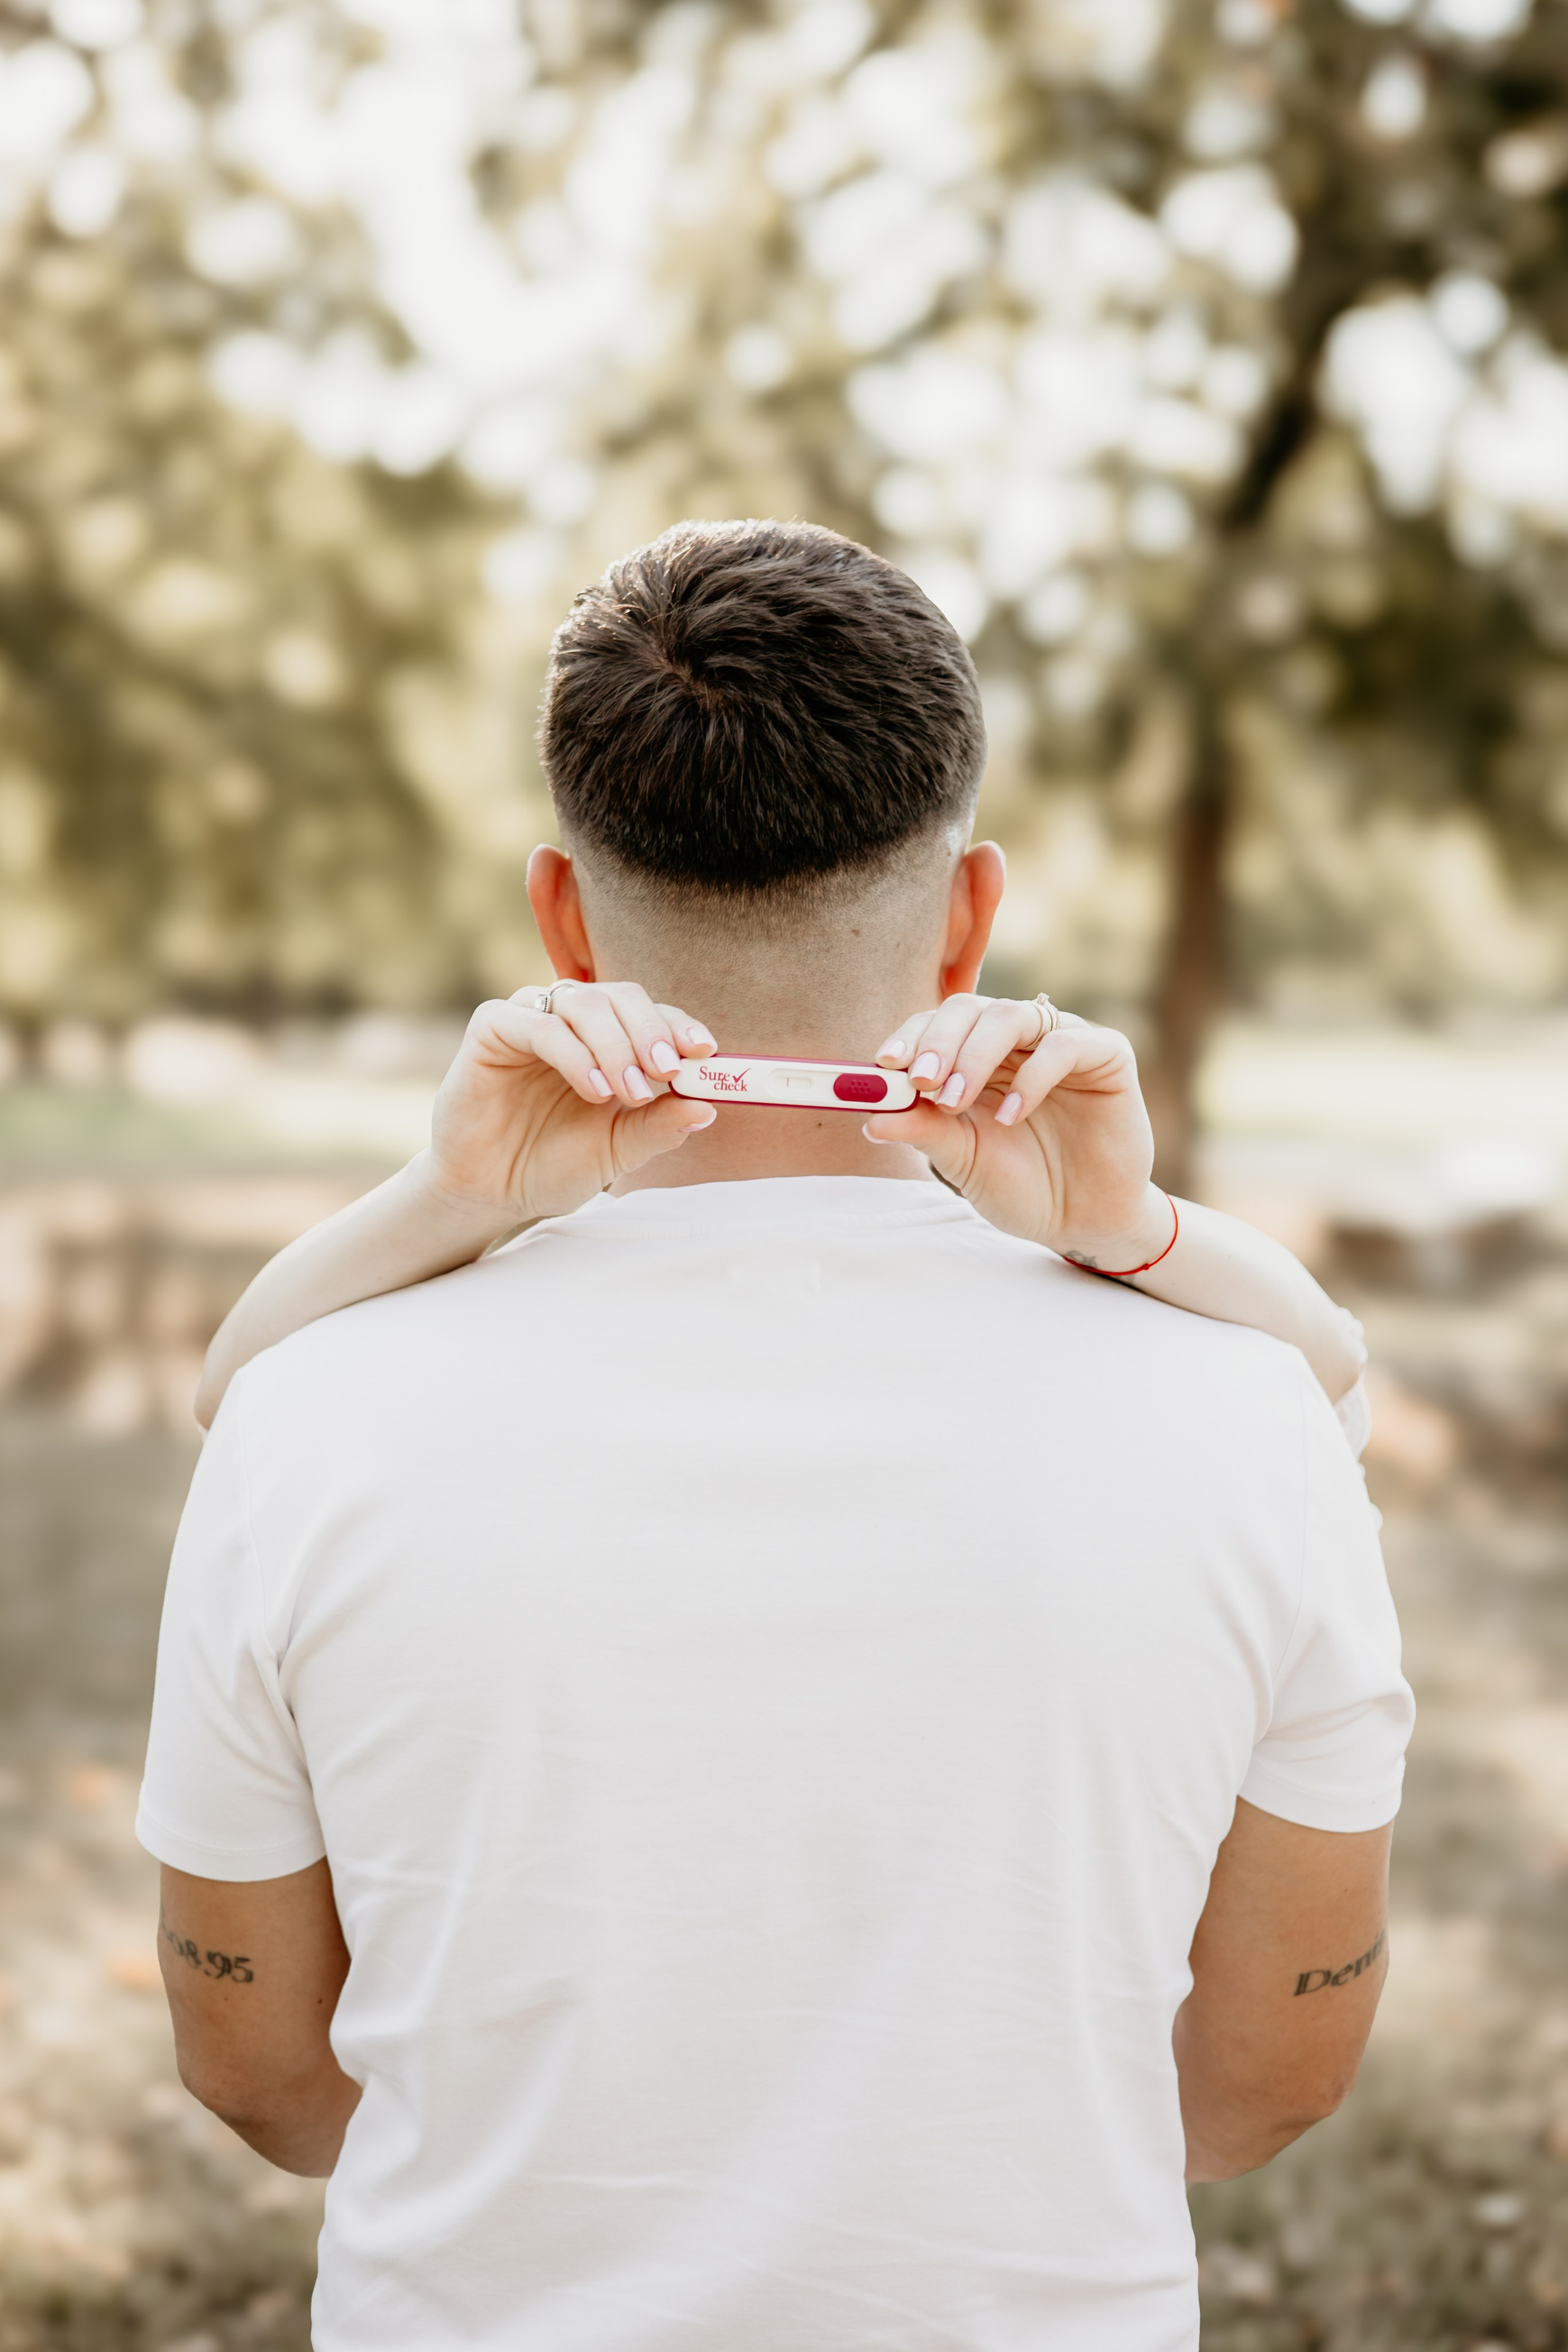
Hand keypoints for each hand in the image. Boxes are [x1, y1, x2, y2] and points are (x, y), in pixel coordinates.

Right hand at [423, 981, 718, 1226]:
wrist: (491, 1192)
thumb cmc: (552, 1166)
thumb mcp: (617, 1150)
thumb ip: (657, 1126)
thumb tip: (708, 1108)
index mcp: (608, 1041)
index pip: (652, 1015)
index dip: (680, 1026)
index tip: (706, 1052)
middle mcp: (572, 1021)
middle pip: (622, 997)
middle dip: (651, 1032)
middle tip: (667, 1071)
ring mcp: (532, 1019)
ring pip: (584, 1002)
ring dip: (615, 1044)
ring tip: (627, 1090)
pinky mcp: (493, 1028)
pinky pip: (538, 1024)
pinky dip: (573, 1054)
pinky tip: (593, 1089)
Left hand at [864, 994, 1170, 1265]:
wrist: (1082, 1221)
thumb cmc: (1022, 1186)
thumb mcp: (963, 1159)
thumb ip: (924, 1131)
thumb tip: (871, 1118)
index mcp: (977, 1057)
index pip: (937, 1024)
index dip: (911, 1037)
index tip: (884, 1065)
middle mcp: (1016, 1042)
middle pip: (969, 1009)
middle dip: (937, 1041)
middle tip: (920, 1080)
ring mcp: (1060, 1043)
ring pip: (1011, 1016)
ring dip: (974, 1055)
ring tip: (956, 1101)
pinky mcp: (1106, 1056)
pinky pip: (1064, 1044)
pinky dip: (1032, 1076)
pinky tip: (1012, 1116)